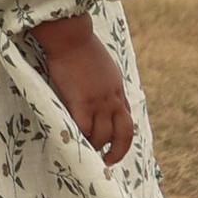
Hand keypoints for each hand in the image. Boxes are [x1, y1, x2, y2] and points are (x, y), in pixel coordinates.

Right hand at [33, 13, 133, 163]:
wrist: (71, 37)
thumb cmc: (81, 45)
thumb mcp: (103, 64)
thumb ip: (103, 80)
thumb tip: (95, 85)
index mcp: (118, 89)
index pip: (126, 118)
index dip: (122, 135)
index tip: (114, 144)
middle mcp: (113, 99)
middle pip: (123, 133)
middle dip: (118, 151)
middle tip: (108, 161)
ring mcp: (98, 103)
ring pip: (102, 136)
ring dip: (95, 147)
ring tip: (85, 154)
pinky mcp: (81, 103)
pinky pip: (83, 130)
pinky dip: (79, 139)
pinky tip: (72, 144)